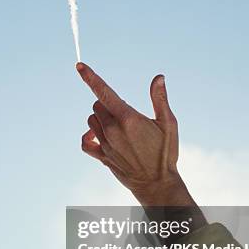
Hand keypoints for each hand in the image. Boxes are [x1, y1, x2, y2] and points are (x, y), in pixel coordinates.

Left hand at [76, 62, 196, 207]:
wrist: (157, 183)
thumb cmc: (165, 152)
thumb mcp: (169, 124)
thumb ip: (160, 99)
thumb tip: (158, 77)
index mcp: (128, 118)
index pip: (103, 92)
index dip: (90, 77)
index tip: (79, 65)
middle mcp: (113, 130)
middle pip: (97, 104)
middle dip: (109, 104)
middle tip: (127, 115)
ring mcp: (105, 144)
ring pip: (91, 120)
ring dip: (101, 119)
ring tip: (119, 127)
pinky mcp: (101, 156)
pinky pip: (85, 142)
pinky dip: (89, 136)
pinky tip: (99, 136)